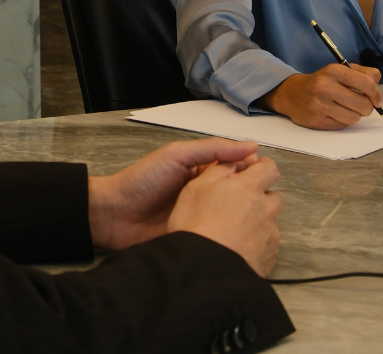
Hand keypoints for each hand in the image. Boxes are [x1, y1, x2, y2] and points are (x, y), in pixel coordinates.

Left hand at [87, 138, 259, 251]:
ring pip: (230, 215)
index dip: (252, 169)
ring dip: (244, 216)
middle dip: (252, 194)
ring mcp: (200, 215)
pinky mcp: (196, 235)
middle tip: (267, 197)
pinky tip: (244, 236)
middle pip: (236, 192)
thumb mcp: (176, 155)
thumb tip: (249, 146)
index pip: (235, 167)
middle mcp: (204, 193)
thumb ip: (211, 149)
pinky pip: (217, 234)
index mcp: (201, 171)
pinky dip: (230, 234)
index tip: (268, 172)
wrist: (114, 216)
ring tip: (263, 217)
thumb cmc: (141, 181)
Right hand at [165, 155, 283, 275]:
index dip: (262, 166)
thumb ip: (218, 171)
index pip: (269, 168)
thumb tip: (231, 164)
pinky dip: (257, 242)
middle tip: (238, 203)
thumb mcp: (195, 188)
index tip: (252, 169)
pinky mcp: (269, 257)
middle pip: (273, 196)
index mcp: (249, 187)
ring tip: (235, 230)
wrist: (205, 269)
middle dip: (260, 196)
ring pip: (271, 221)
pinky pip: (268, 244)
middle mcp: (266, 209)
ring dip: (259, 220)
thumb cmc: (197, 226)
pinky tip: (238, 247)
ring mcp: (270, 235)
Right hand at [261, 64, 381, 129]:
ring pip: (354, 118)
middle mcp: (325, 86)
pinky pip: (342, 126)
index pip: (367, 83)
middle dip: (367, 108)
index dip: (377, 94)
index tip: (378, 101)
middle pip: (363, 105)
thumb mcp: (340, 70)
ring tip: (345, 109)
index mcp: (333, 70)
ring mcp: (319, 104)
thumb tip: (377, 85)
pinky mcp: (316, 120)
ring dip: (354, 115)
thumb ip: (363, 73)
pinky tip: (334, 114)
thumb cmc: (322, 82)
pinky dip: (342, 121)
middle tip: (360, 106)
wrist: (292, 94)